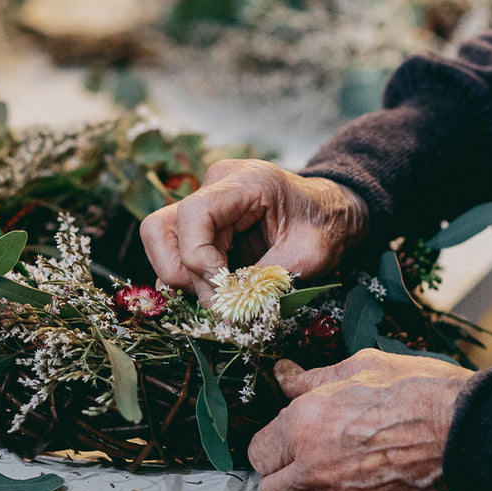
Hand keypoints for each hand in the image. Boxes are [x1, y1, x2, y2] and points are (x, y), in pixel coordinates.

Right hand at [140, 159, 368, 302]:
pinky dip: (192, 278)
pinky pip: (176, 251)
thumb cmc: (325, 228)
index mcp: (246, 182)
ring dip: (186, 278)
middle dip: (186, 274)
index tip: (224, 288)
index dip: (198, 258)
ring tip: (224, 296)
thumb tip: (227, 308)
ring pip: (161, 243)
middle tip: (223, 299)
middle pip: (162, 229)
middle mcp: (215, 186)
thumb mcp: (309, 256)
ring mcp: (204, 202)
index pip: (194, 214)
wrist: (330, 213)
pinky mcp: (201, 223)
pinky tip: (223, 288)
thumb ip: (267, 280)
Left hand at [250, 351, 473, 490]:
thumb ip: (312, 378)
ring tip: (320, 485)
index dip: (269, 446)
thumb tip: (284, 375)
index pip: (257, 454)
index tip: (282, 441)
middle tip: (299, 463)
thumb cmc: (415, 390)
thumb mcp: (359, 368)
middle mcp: (314, 470)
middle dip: (280, 478)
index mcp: (303, 427)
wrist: (462, 426)